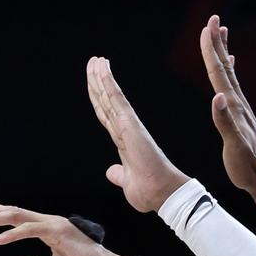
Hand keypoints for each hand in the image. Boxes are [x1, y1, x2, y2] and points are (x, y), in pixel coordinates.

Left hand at [86, 57, 189, 212]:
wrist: (161, 195)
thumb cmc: (149, 192)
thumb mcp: (127, 183)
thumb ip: (118, 174)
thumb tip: (111, 172)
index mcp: (123, 142)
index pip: (106, 115)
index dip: (99, 98)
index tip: (94, 82)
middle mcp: (125, 130)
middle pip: (106, 101)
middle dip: (97, 82)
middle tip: (93, 61)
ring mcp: (127, 126)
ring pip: (110, 96)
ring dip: (101, 77)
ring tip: (96, 60)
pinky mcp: (130, 125)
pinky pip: (116, 99)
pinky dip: (108, 83)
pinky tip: (102, 68)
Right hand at [200, 15, 255, 194]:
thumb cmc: (248, 168)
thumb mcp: (235, 148)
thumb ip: (225, 123)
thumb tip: (217, 97)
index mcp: (234, 108)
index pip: (218, 74)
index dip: (211, 51)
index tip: (207, 27)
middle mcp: (239, 104)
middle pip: (224, 67)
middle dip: (217, 43)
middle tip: (213, 19)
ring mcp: (242, 110)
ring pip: (229, 74)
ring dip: (223, 53)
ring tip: (222, 34)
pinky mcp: (242, 117)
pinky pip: (234, 87)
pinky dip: (230, 73)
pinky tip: (231, 68)